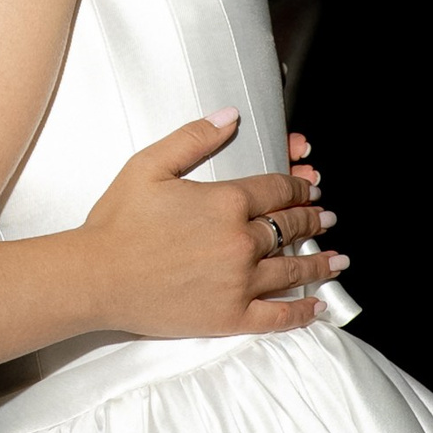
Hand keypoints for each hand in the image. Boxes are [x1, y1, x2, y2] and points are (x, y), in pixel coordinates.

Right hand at [78, 109, 347, 337]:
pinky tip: (316, 306)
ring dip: (320, 262)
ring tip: (337, 259)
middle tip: (326, 217)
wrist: (95, 276)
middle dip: (312, 219)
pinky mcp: (231, 315)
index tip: (310, 186)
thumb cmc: (116, 223)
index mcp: (225, 202)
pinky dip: (302, 311)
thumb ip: (193, 138)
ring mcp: (239, 281)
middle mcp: (240, 241)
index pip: (277, 189)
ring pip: (293, 268)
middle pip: (290, 226)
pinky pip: (278, 315)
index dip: (298, 185)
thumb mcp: (149, 166)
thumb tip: (230, 116)